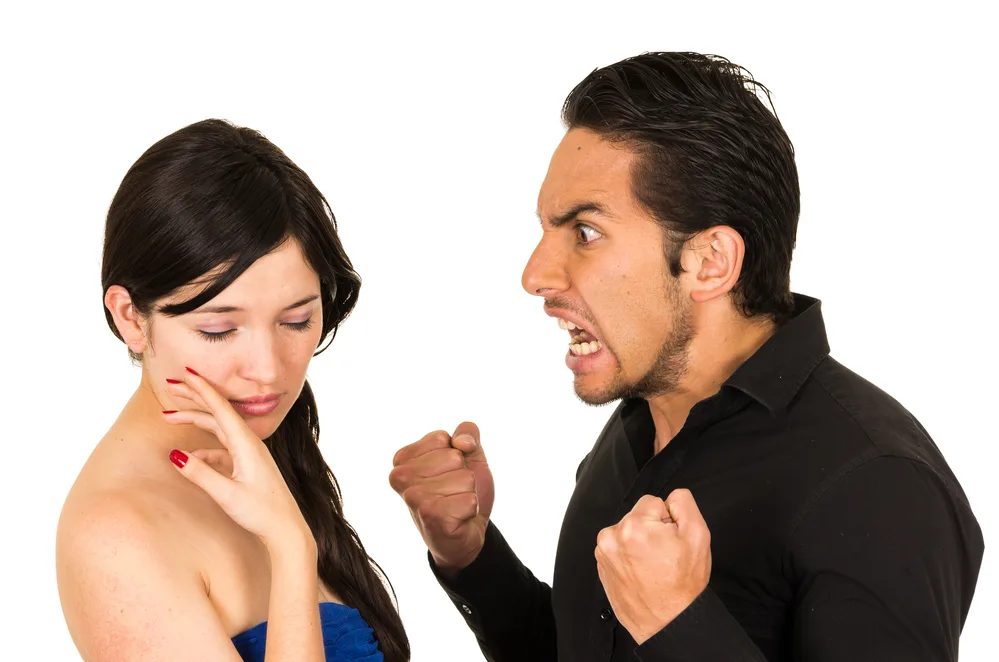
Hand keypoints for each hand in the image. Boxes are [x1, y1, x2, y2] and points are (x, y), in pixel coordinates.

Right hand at [163, 368, 313, 555]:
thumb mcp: (227, 495)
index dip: (203, 389)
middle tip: (171, 385)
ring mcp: (249, 454)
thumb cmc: (261, 512)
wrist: (286, 529)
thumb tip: (175, 455)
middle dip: (194, 398)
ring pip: (218, 429)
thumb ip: (201, 474)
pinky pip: (221, 448)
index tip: (187, 373)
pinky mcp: (247, 465)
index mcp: (247, 444)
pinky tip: (188, 455)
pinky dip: (203, 447)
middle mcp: (249, 443)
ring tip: (169, 417)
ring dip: (195, 420)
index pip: (221, 409)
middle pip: (218, 413)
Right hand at [389, 422, 493, 573]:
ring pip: (464, 478)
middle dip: (463, 474)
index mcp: (403, 458)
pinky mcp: (430, 516)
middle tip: (452, 492)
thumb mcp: (468, 455)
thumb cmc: (461, 491)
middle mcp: (401, 476)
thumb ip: (467, 432)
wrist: (465, 533)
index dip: (457, 454)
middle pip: (454, 457)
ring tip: (454, 505)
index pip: (442, 438)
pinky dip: (471, 509)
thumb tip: (461, 443)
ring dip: (467, 493)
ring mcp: (413, 497)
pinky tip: (457, 518)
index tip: (447, 473)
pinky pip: (469, 500)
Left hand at [594, 490, 710, 644]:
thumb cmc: (682, 585)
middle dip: (652, 530)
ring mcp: (603, 553)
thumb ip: (684, 504)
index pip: (653, 502)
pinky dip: (630, 556)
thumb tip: (672, 496)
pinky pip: (619, 548)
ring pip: (628, 532)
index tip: (670, 541)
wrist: (668, 623)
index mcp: (633, 526)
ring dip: (640, 543)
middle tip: (664, 556)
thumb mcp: (698, 536)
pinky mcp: (601, 566)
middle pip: (638, 516)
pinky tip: (642, 573)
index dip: (667, 520)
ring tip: (653, 566)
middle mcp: (611, 537)